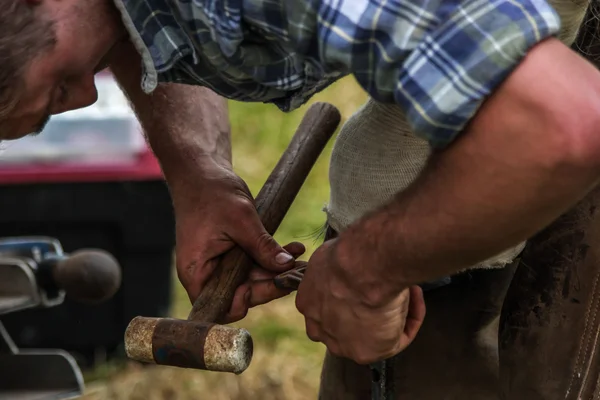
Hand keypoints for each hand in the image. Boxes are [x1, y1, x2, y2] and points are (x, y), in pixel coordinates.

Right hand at [170, 157, 303, 321]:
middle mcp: (206, 273)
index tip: (269, 285)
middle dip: (270, 284)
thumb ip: (262, 245)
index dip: (244, 302)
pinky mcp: (231, 254)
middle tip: (297, 274)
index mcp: (197, 271)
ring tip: (300, 259)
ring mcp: (220, 264)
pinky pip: (254, 264)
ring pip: (251, 279)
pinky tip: (293, 249)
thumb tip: (286, 266)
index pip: (220, 305)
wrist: (203, 172)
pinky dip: (272, 258)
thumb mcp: (240, 219)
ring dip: (276, 270)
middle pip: (240, 294)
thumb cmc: (211, 192)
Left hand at [295, 239, 425, 364]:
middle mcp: (320, 328)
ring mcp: (342, 344)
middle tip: (389, 288)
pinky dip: (408, 319)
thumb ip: (335, 268)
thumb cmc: (349, 253)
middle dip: (369, 309)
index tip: (369, 279)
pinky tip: (414, 297)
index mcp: (308, 303)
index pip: (326, 306)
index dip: (351, 293)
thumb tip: (346, 264)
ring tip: (406, 288)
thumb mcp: (333, 253)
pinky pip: (393, 339)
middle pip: (347, 323)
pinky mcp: (366, 353)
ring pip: (371, 333)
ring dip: (391, 314)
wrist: (364, 266)